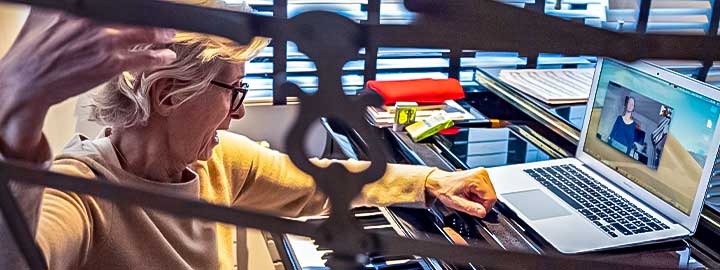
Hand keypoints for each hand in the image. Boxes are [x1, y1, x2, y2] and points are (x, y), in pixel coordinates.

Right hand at [0, 9, 175, 160]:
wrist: (27, 82)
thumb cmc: (32, 51)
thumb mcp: (43, 16)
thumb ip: (65, 7)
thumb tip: (77, 4)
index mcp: (77, 8)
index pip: (116, 3)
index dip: (134, 4)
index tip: (147, 5)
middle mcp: (91, 22)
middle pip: (132, 13)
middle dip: (153, 16)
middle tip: (164, 17)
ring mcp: (102, 43)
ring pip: (141, 34)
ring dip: (159, 35)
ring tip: (168, 35)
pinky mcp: (108, 65)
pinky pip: (140, 59)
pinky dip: (156, 57)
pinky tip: (165, 56)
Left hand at [425, 168, 496, 217]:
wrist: (439, 181)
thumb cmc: (444, 189)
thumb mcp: (456, 202)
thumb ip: (470, 208)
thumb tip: (482, 212)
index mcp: (476, 178)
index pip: (491, 199)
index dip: (484, 207)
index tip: (474, 208)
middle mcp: (481, 173)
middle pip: (492, 196)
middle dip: (481, 202)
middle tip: (468, 200)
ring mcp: (482, 173)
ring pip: (490, 194)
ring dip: (480, 199)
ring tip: (468, 196)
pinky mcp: (481, 175)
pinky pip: (486, 190)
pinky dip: (479, 194)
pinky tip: (470, 193)